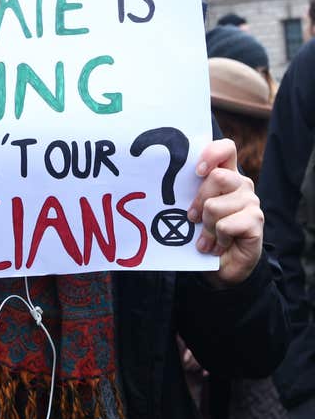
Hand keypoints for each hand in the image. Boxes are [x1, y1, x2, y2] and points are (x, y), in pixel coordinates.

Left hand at [187, 138, 262, 287]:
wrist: (220, 269)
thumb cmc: (203, 235)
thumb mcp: (192, 211)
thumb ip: (187, 193)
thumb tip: (162, 185)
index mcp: (226, 176)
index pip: (226, 149)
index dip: (211, 154)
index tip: (197, 171)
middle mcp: (241, 185)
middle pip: (217, 177)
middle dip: (199, 201)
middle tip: (193, 219)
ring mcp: (251, 202)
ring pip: (215, 206)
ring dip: (206, 228)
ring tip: (207, 239)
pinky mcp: (256, 222)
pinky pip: (226, 225)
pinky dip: (217, 240)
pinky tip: (219, 246)